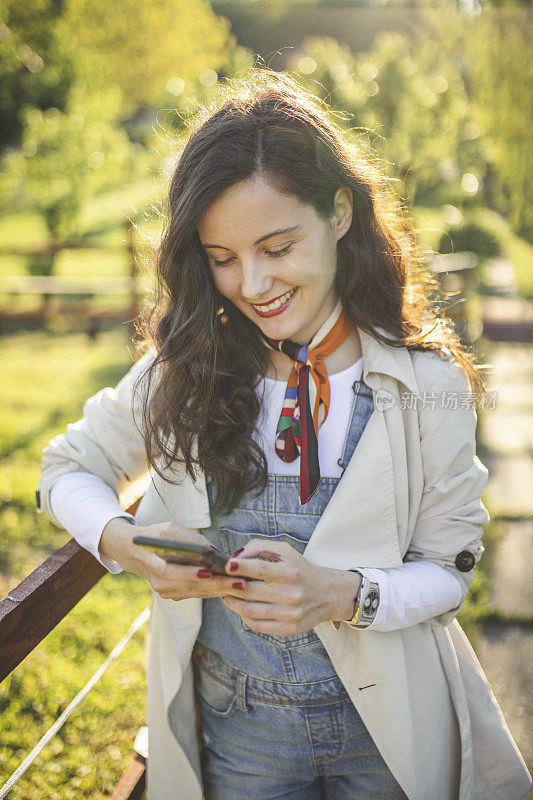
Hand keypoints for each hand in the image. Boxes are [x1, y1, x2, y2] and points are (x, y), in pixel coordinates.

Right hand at [99, 517, 243, 601]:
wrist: (132, 552)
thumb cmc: (153, 537)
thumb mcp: (168, 529)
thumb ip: (190, 539)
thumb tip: (214, 552)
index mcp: (151, 562)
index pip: (169, 572)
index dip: (188, 573)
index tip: (209, 571)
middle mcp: (157, 582)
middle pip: (188, 586)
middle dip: (216, 584)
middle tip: (238, 582)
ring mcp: (164, 591)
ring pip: (194, 593)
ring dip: (218, 590)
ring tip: (239, 585)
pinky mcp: (171, 594)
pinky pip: (194, 594)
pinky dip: (212, 591)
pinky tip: (230, 587)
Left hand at [221, 539, 361, 635]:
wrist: (328, 594)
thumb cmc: (300, 569)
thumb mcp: (285, 551)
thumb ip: (260, 547)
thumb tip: (237, 556)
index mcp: (290, 572)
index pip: (260, 569)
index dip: (240, 567)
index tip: (226, 565)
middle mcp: (291, 594)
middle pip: (250, 592)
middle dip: (230, 586)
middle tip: (221, 582)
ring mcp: (290, 614)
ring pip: (250, 611)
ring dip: (233, 603)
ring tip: (227, 596)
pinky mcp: (289, 628)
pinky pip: (258, 625)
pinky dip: (244, 617)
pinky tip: (242, 608)